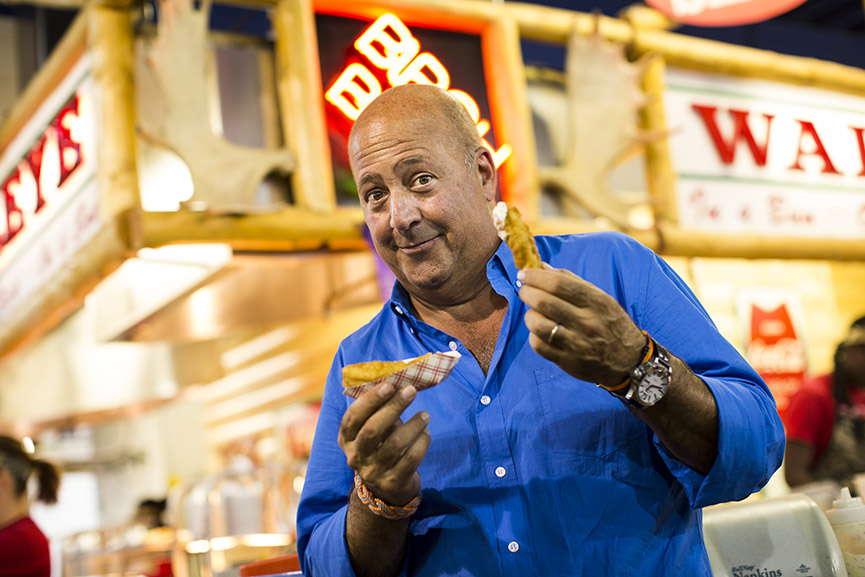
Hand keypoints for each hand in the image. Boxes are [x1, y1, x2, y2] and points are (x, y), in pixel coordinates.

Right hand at [339, 382, 430, 505]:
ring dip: (413, 425)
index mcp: (346, 439)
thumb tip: (400, 384)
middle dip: (393, 407)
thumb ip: (380, 411)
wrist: (387, 489)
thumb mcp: (373, 430)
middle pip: (373, 429)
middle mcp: (355, 457)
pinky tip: (426, 433)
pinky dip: (421, 443)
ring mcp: (373, 472)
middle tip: (411, 391)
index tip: (389, 385)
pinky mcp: (392, 483)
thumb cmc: (381, 447)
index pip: (352, 418)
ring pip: (394, 445)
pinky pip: (410, 460)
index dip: (370, 400)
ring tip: (425, 415)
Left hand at [518, 266, 646, 386]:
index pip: (559, 284)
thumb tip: (541, 266)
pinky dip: (533, 335)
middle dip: (527, 292)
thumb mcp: (600, 298)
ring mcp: (577, 344)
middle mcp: (587, 322)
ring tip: (533, 313)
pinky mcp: (568, 361)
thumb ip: (571, 281)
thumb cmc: (609, 323)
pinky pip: (538, 345)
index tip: (523, 273)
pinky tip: (539, 331)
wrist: (628, 360)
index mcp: (596, 302)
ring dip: (529, 315)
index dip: (536, 276)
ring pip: (537, 324)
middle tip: (524, 290)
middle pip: (544, 302)